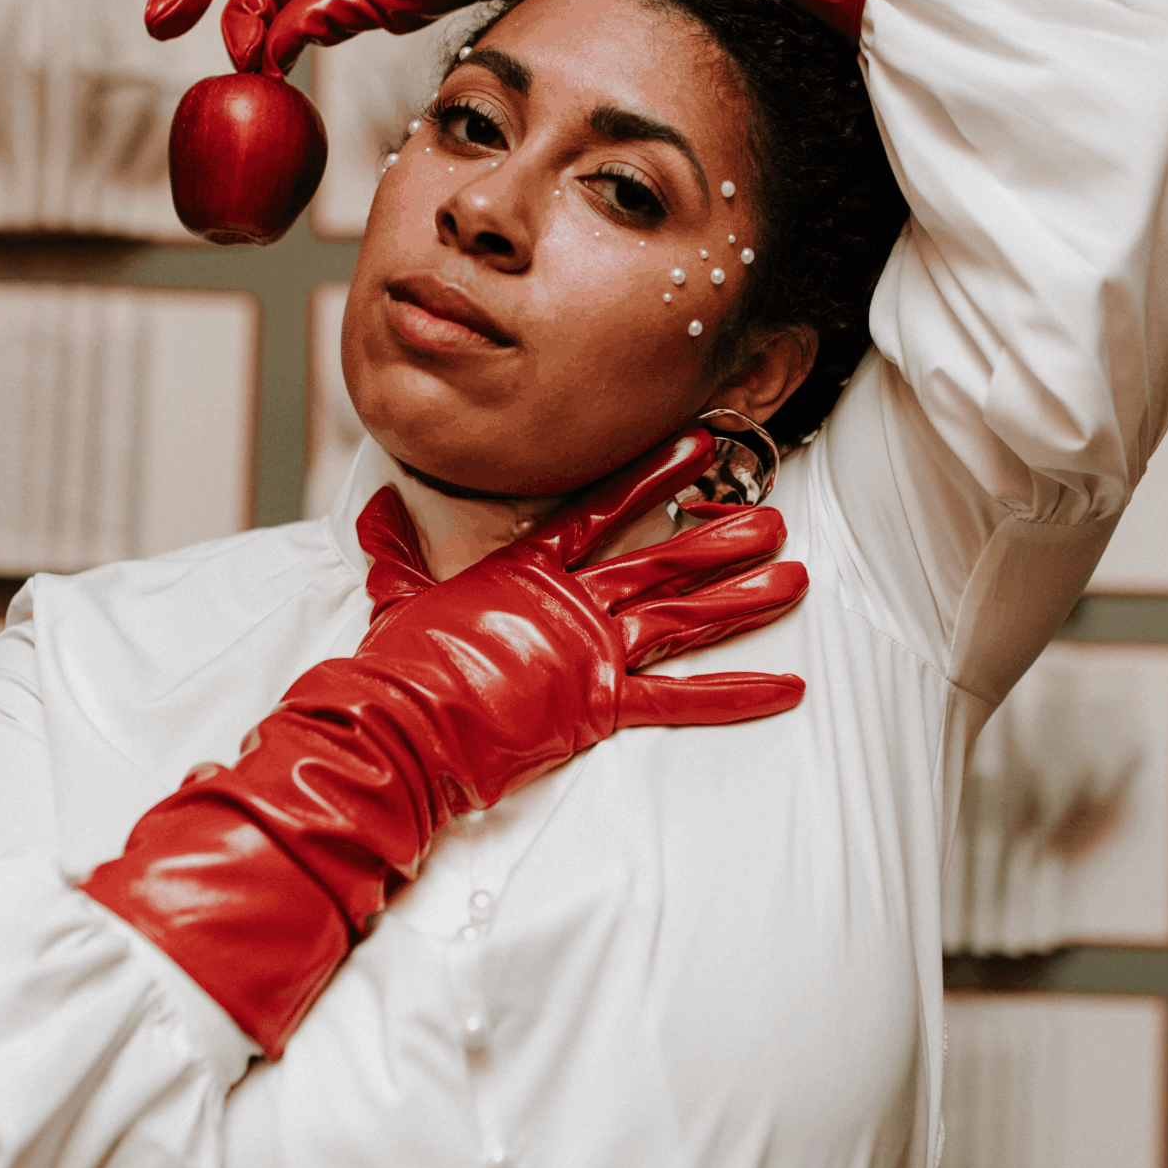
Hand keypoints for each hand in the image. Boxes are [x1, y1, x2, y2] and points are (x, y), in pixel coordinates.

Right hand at [83, 430, 806, 1055]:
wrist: (396, 721)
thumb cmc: (395, 665)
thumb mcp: (393, 591)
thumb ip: (394, 545)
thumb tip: (374, 507)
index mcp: (526, 570)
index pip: (601, 508)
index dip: (653, 474)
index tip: (699, 446)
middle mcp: (569, 602)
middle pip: (660, 558)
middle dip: (719, 536)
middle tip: (770, 516)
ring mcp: (589, 651)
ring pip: (682, 616)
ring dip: (741, 596)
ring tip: (793, 576)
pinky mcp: (599, 706)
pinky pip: (680, 700)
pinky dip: (737, 695)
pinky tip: (785, 686)